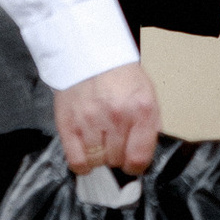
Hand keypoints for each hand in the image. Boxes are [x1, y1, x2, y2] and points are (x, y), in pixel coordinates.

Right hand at [52, 60, 158, 175]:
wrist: (89, 54)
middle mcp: (117, 117)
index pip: (139, 157)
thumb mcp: (147, 93)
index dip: (136, 165)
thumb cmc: (120, 76)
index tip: (132, 162)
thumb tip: (146, 153)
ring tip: (100, 142)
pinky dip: (82, 164)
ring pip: (98, 161)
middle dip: (117, 155)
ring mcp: (91, 122)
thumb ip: (150, 124)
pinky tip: (86, 154)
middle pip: (117, 159)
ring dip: (100, 156)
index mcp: (142, 109)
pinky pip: (77, 161)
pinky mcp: (68, 125)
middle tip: (114, 142)